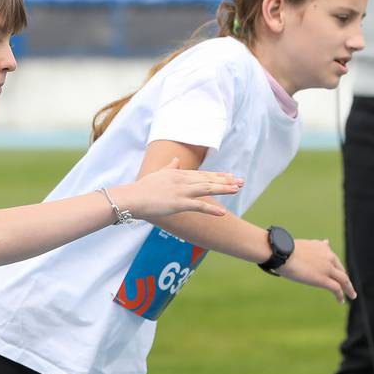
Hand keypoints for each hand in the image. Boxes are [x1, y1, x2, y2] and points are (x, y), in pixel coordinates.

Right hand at [114, 167, 244, 221]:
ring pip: (207, 189)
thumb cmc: (143, 188)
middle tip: (241, 181)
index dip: (218, 175)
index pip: (203, 174)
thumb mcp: (159, 174)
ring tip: (237, 190)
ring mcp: (182, 191)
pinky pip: (198, 206)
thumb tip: (177, 160)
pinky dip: (211, 209)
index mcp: (179, 174)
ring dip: (223, 189)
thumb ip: (170, 167)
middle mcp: (183, 180)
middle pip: (209, 180)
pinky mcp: (179, 203)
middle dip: (226, 181)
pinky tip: (223, 213)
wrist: (132, 197)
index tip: (231, 176)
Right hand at [278, 238, 355, 300]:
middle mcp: (328, 256)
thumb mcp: (302, 245)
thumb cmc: (286, 249)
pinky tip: (341, 301)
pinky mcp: (323, 279)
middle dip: (345, 279)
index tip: (337, 273)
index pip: (333, 259)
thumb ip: (314, 246)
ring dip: (348, 288)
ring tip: (352, 295)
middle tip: (347, 286)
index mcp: (322, 247)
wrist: (283, 253)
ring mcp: (327, 268)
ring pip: (343, 280)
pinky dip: (340, 295)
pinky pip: (336, 289)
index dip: (336, 268)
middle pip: (341, 270)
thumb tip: (322, 243)